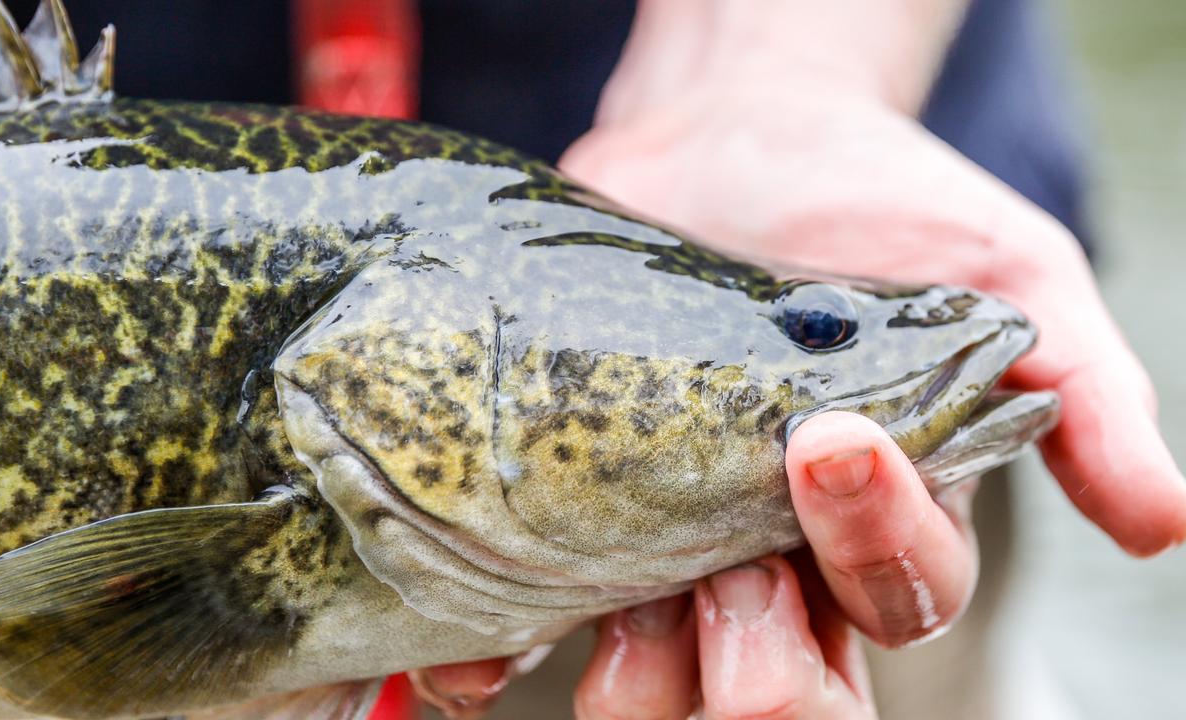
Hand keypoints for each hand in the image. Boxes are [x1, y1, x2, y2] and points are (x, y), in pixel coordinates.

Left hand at [413, 2, 1185, 714]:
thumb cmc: (877, 204)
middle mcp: (772, 557)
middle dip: (762, 672)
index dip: (874, 550)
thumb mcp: (1005, 275)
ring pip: (660, 688)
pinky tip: (484, 649)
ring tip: (624, 593)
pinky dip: (505, 655)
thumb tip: (1166, 520)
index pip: (899, 600)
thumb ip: (1084, 393)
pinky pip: (535, 623)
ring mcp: (662, 541)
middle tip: (728, 575)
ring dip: (641, 677)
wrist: (730, 135)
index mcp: (881, 523)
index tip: (831, 442)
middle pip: (782, 693)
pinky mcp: (568, 510)